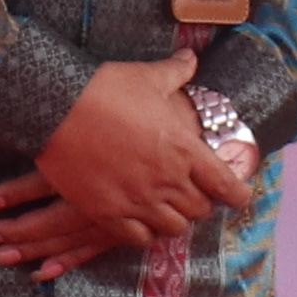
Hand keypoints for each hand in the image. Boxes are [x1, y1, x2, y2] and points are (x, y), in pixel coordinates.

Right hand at [0, 53, 222, 271]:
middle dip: (201, 204)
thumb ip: (175, 73)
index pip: (226, 185)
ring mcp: (138, 200)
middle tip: (193, 195)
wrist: (57, 108)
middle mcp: (167, 180)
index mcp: (184, 149)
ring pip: (173, 228)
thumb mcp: (147, 77)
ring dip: (175, 220)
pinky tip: (141, 223)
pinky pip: (139, 239)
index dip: (238, 194)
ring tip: (168, 210)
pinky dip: (145, 234)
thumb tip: (190, 57)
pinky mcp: (109, 213)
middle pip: (201, 210)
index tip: (239, 196)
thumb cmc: (106, 89)